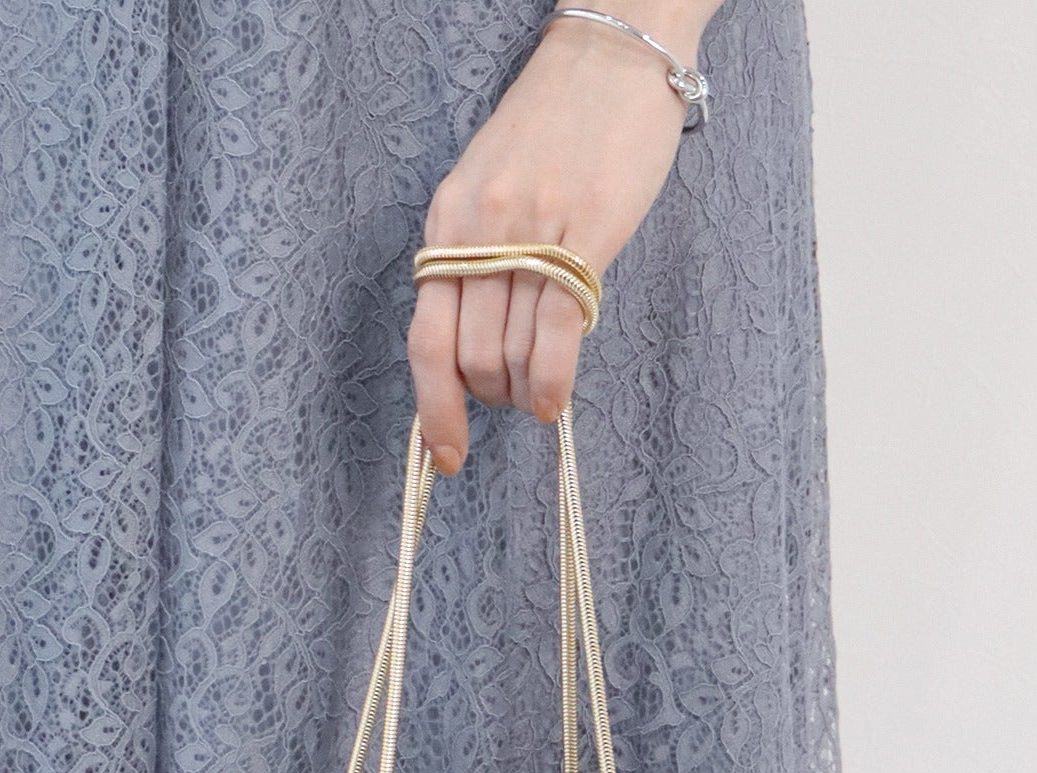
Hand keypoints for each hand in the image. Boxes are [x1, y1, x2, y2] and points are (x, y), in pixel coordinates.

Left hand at [407, 3, 716, 474]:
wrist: (611, 52)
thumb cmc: (557, 126)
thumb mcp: (492, 188)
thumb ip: (479, 259)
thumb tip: (480, 344)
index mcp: (447, 219)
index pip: (425, 339)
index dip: (432, 410)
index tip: (445, 455)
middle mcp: (477, 228)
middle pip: (466, 358)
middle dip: (489, 399)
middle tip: (517, 396)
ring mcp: (528, 231)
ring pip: (508, 354)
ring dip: (524, 393)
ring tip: (544, 391)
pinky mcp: (582, 234)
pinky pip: (554, 334)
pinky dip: (550, 383)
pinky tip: (555, 403)